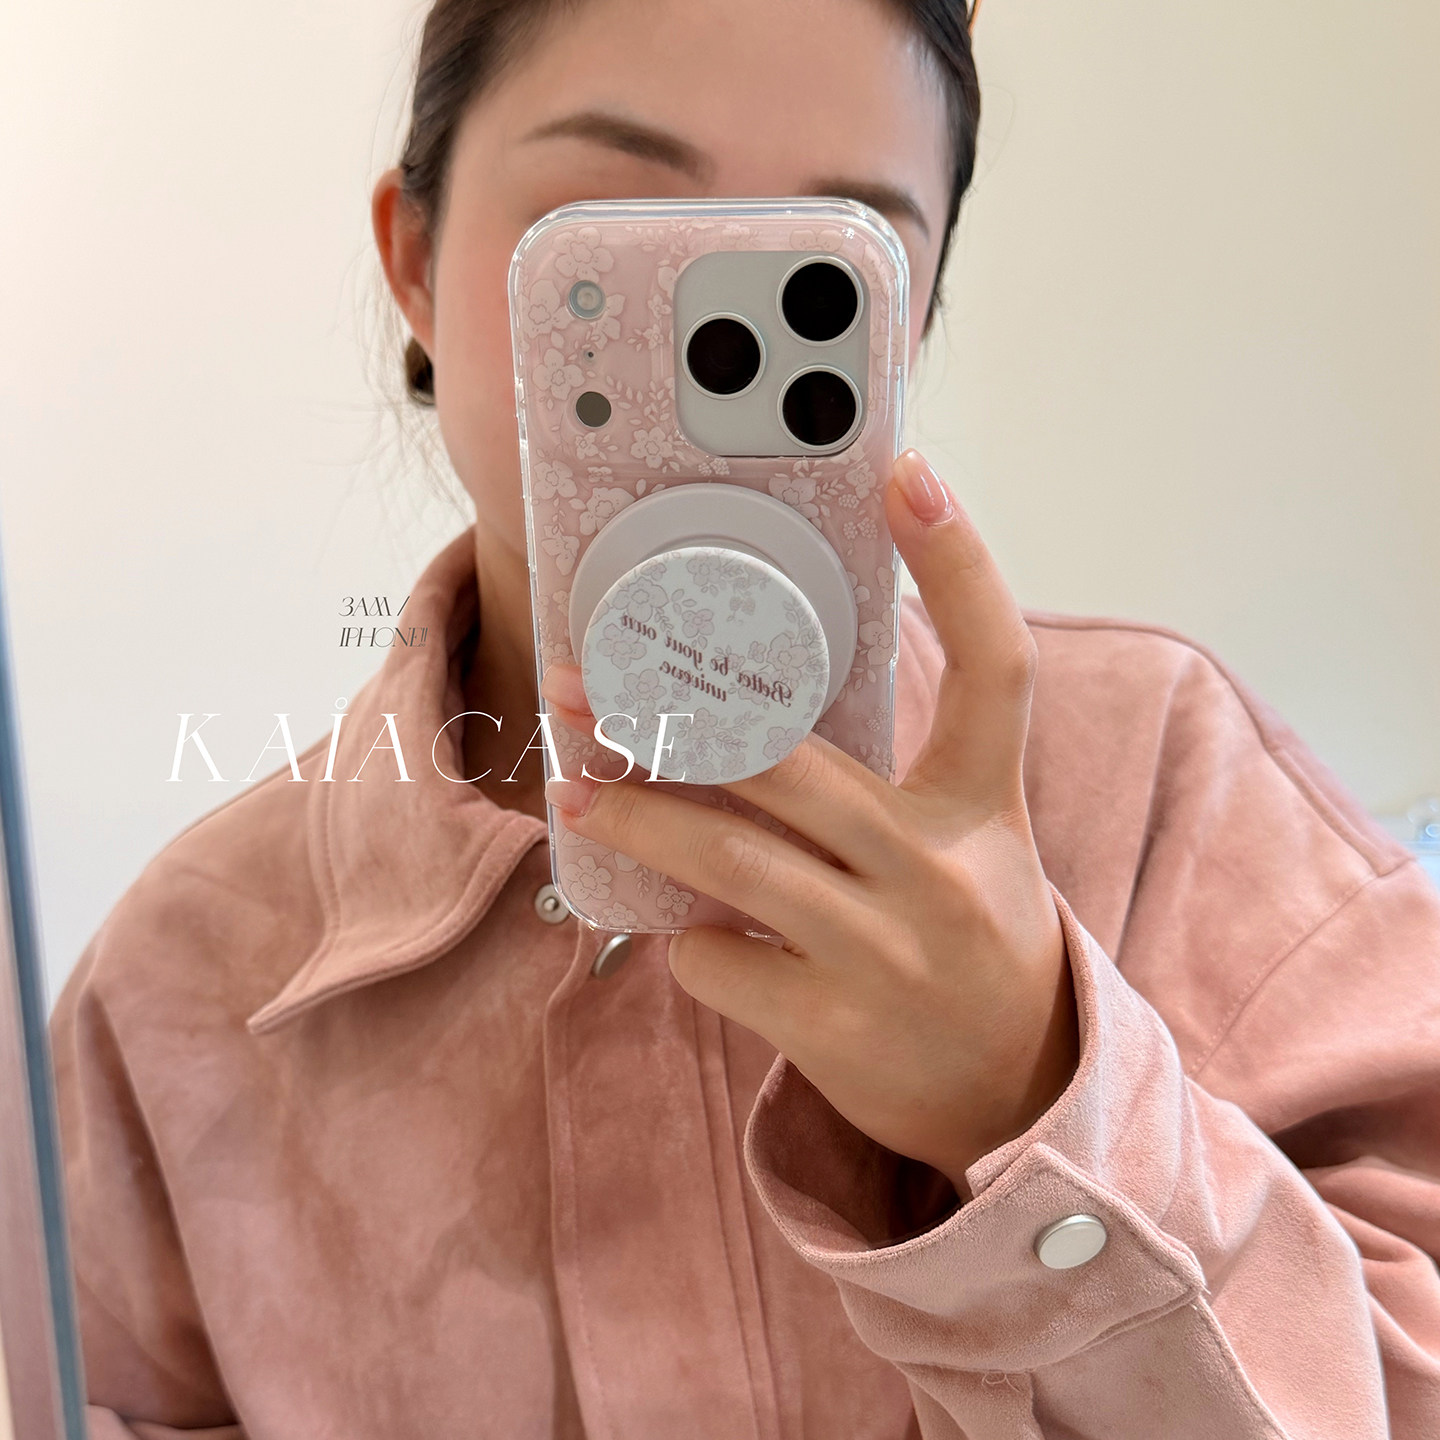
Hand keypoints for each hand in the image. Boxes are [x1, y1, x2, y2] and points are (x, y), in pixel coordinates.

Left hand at [541, 450, 1078, 1196]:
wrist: (1014, 1094)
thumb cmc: (966, 937)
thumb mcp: (961, 843)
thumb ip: (880, 778)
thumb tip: (744, 708)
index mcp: (982, 805)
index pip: (996, 662)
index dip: (959, 561)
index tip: (906, 468)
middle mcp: (944, 868)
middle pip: (794, 762)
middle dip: (672, 720)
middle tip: (581, 683)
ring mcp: (892, 951)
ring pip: (733, 858)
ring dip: (639, 817)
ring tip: (578, 788)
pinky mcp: (839, 1027)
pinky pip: (720, 957)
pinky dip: (690, 940)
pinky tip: (700, 937)